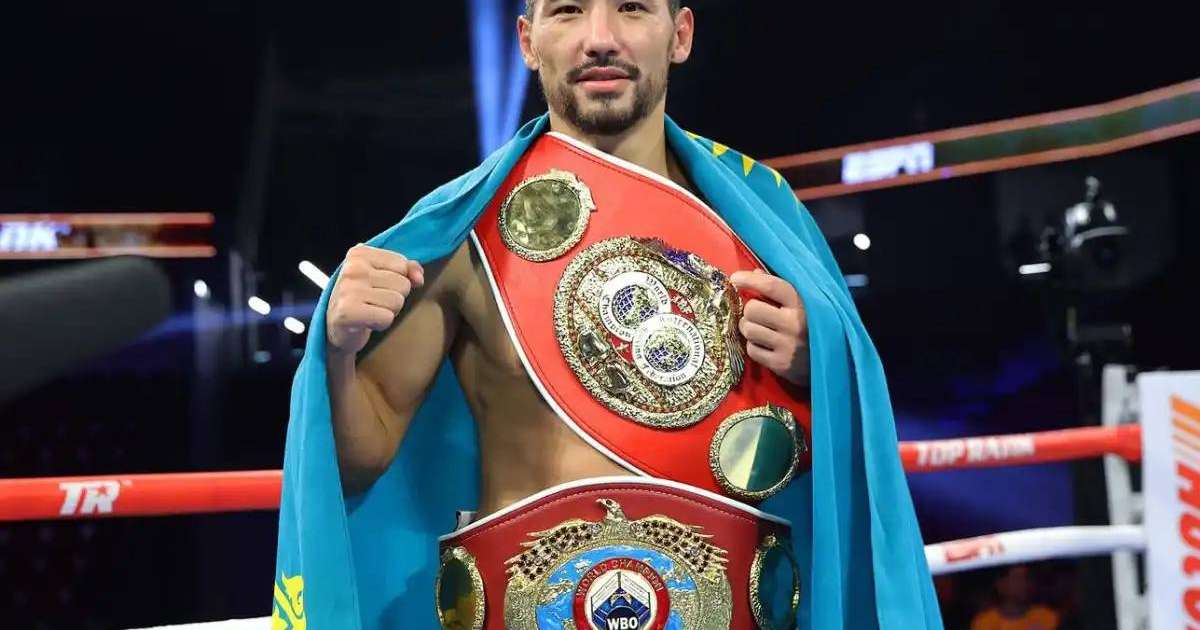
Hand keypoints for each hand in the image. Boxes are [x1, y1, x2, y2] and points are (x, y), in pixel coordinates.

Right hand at [326, 244, 424, 355]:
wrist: (336, 328)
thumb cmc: (362, 298)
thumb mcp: (382, 275)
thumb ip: (407, 269)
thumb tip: (419, 278)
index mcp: (359, 253)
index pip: (402, 264)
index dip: (398, 280)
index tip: (378, 286)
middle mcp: (352, 268)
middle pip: (403, 284)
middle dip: (394, 297)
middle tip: (373, 302)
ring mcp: (348, 289)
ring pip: (397, 301)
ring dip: (388, 311)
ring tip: (370, 310)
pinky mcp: (347, 311)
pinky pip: (387, 317)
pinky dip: (381, 324)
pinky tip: (367, 322)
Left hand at [729, 268, 809, 385]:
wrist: (835, 359)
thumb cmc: (813, 325)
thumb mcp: (803, 302)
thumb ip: (780, 287)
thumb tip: (755, 273)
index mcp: (802, 304)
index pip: (771, 286)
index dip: (749, 280)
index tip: (735, 278)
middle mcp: (795, 324)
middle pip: (752, 309)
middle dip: (749, 310)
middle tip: (755, 313)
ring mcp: (788, 346)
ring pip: (748, 329)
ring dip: (748, 327)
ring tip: (758, 328)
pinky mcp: (781, 364)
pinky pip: (752, 350)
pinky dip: (754, 346)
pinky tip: (764, 344)